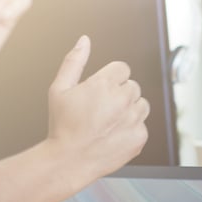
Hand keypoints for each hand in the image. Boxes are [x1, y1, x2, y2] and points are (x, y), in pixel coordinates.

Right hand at [46, 36, 149, 188]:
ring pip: (142, 105)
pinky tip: (113, 135)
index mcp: (104, 84)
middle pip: (132, 86)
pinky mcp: (140, 137)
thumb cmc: (61, 125)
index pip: (123, 68)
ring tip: (108, 122)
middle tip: (100, 109)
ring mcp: (133, 120)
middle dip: (119, 94)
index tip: (100, 92)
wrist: (68, 161)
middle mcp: (123, 100)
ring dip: (129, 110)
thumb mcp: (59, 89)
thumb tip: (84, 40)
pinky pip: (142, 125)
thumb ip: (74, 61)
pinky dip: (131, 129)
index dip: (110, 79)